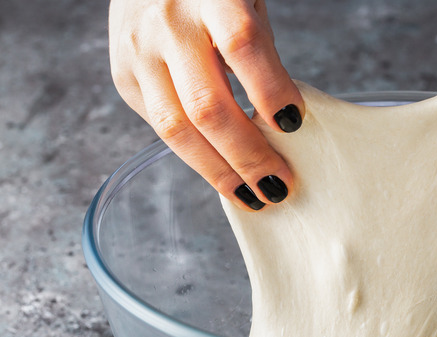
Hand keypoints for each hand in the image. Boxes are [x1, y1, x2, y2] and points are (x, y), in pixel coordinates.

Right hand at [109, 0, 303, 210]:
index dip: (270, 89)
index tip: (293, 124)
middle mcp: (168, 25)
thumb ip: (260, 53)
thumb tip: (281, 122)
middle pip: (206, 104)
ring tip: (251, 196)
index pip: (242, 45)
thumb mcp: (247, 3)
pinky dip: (196, 155)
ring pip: (175, 129)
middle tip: (278, 185)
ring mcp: (138, 53)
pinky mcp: (123, 76)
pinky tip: (221, 170)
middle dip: (246, 155)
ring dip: (218, 171)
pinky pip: (160, 127)